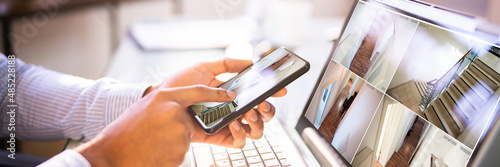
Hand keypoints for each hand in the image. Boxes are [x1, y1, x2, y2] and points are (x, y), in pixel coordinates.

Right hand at [75, 86, 235, 166]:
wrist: (112, 154)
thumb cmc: (127, 133)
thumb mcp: (148, 110)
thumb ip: (168, 107)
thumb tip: (185, 112)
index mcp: (165, 96)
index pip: (199, 91)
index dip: (216, 94)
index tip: (231, 96)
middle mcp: (174, 110)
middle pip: (191, 121)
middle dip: (180, 131)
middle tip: (159, 136)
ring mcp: (178, 129)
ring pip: (186, 138)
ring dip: (172, 144)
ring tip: (151, 144)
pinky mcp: (181, 148)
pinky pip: (182, 150)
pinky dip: (170, 154)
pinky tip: (154, 152)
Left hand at [145, 58, 286, 147]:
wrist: (161, 102)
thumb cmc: (178, 86)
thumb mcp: (202, 68)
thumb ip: (226, 65)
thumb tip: (248, 63)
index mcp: (230, 93)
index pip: (255, 95)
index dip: (270, 93)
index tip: (280, 90)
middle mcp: (231, 109)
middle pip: (260, 114)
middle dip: (268, 110)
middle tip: (264, 104)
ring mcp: (225, 123)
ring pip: (254, 129)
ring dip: (257, 122)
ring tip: (249, 113)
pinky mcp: (218, 137)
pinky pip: (238, 141)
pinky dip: (240, 133)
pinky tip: (234, 123)